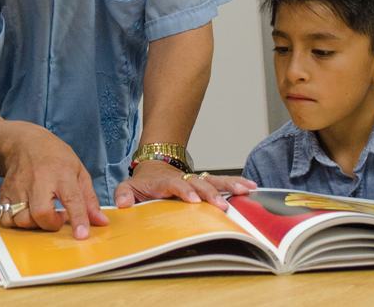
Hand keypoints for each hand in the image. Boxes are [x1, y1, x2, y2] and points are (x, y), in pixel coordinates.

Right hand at [0, 122, 109, 239]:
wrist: (25, 142)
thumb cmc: (55, 157)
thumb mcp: (78, 171)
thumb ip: (90, 199)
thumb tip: (101, 221)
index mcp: (62, 173)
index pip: (72, 199)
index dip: (78, 218)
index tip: (82, 235)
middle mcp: (39, 180)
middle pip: (42, 213)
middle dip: (51, 224)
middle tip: (58, 218)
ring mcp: (19, 186)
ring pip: (22, 218)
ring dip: (35, 224)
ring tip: (43, 214)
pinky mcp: (5, 191)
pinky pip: (7, 218)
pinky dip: (16, 222)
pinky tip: (26, 213)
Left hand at [113, 160, 256, 209]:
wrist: (154, 168)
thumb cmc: (143, 183)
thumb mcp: (128, 187)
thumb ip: (123, 194)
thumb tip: (122, 204)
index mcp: (164, 182)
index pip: (174, 184)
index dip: (183, 190)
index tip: (192, 200)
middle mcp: (183, 179)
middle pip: (198, 183)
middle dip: (210, 193)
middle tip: (220, 205)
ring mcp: (195, 180)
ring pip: (213, 180)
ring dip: (229, 186)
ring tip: (245, 190)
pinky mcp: (205, 184)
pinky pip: (222, 183)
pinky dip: (237, 184)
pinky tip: (251, 187)